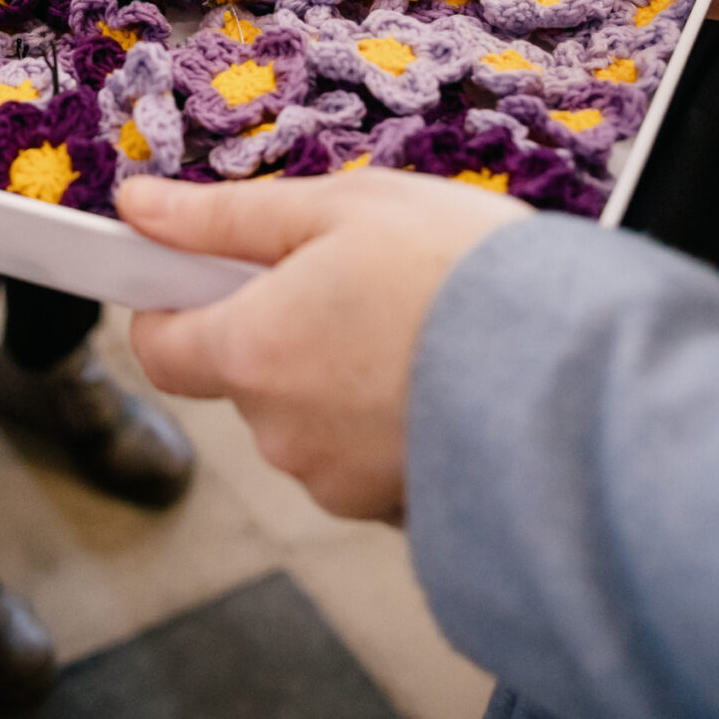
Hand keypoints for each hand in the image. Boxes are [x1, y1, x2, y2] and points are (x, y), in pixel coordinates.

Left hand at [120, 169, 528, 521]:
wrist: (578, 371)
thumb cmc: (464, 275)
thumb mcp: (342, 207)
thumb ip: (225, 216)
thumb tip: (140, 208)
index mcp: (252, 350)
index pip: (159, 347)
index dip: (172, 304)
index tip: (198, 272)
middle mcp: (282, 431)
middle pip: (247, 377)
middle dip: (286, 329)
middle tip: (358, 278)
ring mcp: (340, 481)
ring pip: (313, 419)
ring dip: (346, 376)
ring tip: (421, 325)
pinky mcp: (398, 512)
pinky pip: (371, 458)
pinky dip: (395, 422)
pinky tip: (444, 379)